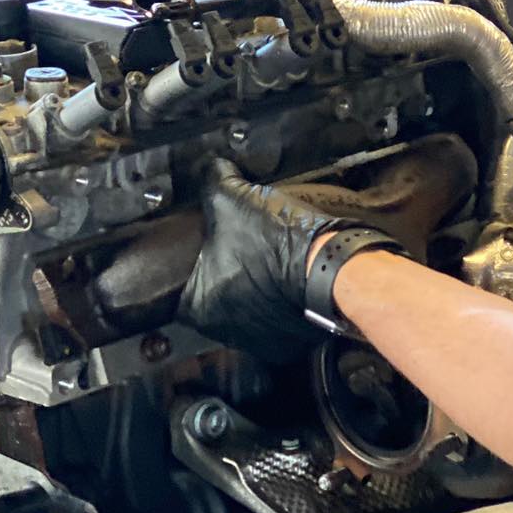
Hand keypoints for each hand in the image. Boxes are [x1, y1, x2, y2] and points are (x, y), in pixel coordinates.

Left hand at [180, 160, 349, 362]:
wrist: (330, 264)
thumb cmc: (276, 239)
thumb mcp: (231, 198)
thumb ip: (212, 180)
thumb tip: (210, 165)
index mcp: (198, 307)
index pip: (182, 287)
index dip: (198, 263)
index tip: (213, 249)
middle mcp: (223, 332)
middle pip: (216, 299)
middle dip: (229, 276)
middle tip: (245, 252)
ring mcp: (257, 343)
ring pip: (247, 312)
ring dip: (255, 293)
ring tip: (268, 263)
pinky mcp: (287, 346)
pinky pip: (275, 324)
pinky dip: (280, 306)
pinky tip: (286, 283)